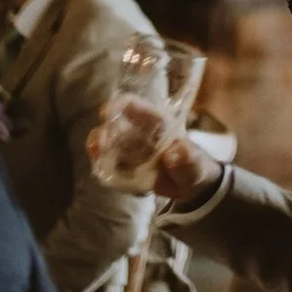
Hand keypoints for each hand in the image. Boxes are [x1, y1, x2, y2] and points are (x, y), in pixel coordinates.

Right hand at [86, 96, 222, 204]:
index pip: (135, 105)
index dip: (119, 105)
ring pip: (108, 142)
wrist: (192, 186)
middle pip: (116, 124)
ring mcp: (131, 150)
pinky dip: (102, 164)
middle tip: (100, 143)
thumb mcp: (196, 162)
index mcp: (157, 123)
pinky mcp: (127, 167)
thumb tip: (172, 155)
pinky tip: (99, 168)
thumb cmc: (195, 165)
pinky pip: (109, 163)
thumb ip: (187, 158)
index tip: (106, 112)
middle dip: (104, 130)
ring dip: (99, 146)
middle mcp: (140, 133)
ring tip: (95, 153)